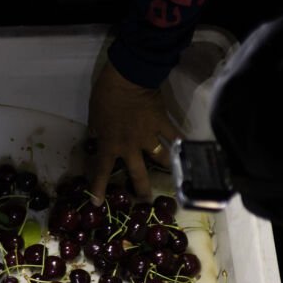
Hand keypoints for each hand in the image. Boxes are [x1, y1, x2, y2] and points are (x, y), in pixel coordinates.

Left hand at [87, 64, 177, 202]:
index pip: (102, 171)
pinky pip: (175, 136)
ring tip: (173, 178)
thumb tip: (97, 138)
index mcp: (110, 145)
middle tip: (145, 200)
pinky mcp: (163, 124)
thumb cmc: (106, 96)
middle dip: (142, 189)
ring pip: (161, 159)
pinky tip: (189, 151)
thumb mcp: (94, 117)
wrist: (128, 78)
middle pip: (138, 174)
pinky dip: (182, 143)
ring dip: (167, 169)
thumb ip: (98, 132)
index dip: (99, 188)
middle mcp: (131, 146)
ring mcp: (149, 136)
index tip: (98, 203)